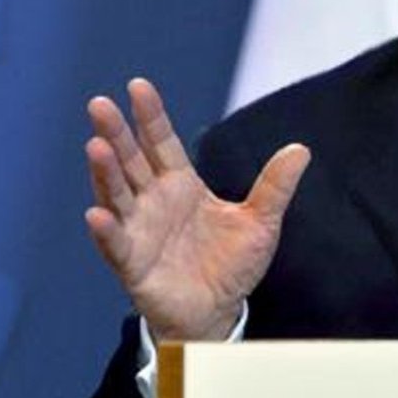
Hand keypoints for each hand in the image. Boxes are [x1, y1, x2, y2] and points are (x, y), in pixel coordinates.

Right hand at [84, 79, 310, 341]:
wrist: (219, 311)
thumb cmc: (232, 265)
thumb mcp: (261, 222)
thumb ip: (275, 186)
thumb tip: (301, 148)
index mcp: (181, 185)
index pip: (161, 143)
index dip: (150, 117)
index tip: (138, 86)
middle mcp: (153, 201)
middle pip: (131, 161)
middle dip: (115, 134)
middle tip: (99, 105)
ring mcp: (139, 230)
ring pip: (116, 194)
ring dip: (105, 172)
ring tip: (96, 146)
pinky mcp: (132, 263)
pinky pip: (115, 244)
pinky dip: (106, 229)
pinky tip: (97, 214)